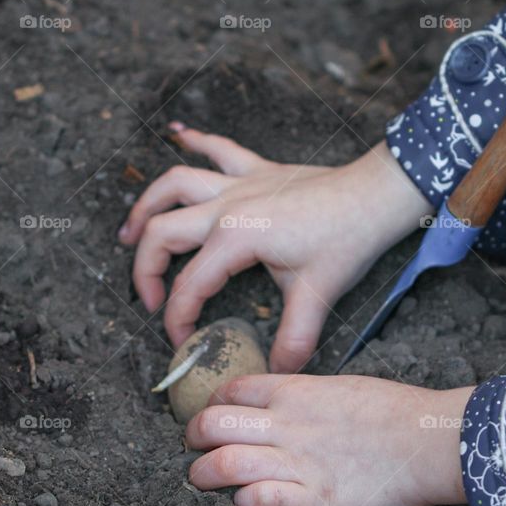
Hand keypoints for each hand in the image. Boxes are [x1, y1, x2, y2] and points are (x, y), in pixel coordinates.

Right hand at [119, 121, 431, 371]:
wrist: (377, 194)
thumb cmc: (348, 238)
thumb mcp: (318, 294)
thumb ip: (294, 339)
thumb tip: (278, 372)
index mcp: (236, 237)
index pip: (190, 285)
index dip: (178, 319)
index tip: (182, 341)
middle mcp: (227, 205)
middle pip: (161, 230)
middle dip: (144, 268)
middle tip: (148, 299)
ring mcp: (240, 183)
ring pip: (174, 183)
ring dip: (147, 205)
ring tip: (129, 232)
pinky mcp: (258, 170)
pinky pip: (217, 148)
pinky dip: (194, 140)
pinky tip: (176, 133)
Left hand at [185, 374, 471, 505]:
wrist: (431, 440)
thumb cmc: (393, 411)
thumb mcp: (340, 386)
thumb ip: (304, 396)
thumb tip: (279, 401)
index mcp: (295, 392)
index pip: (232, 390)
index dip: (212, 402)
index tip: (211, 414)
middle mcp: (288, 425)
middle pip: (214, 423)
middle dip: (193, 435)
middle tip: (193, 445)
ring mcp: (299, 463)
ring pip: (225, 463)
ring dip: (203, 473)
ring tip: (200, 477)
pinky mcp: (315, 501)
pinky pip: (260, 500)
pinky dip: (243, 501)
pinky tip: (244, 500)